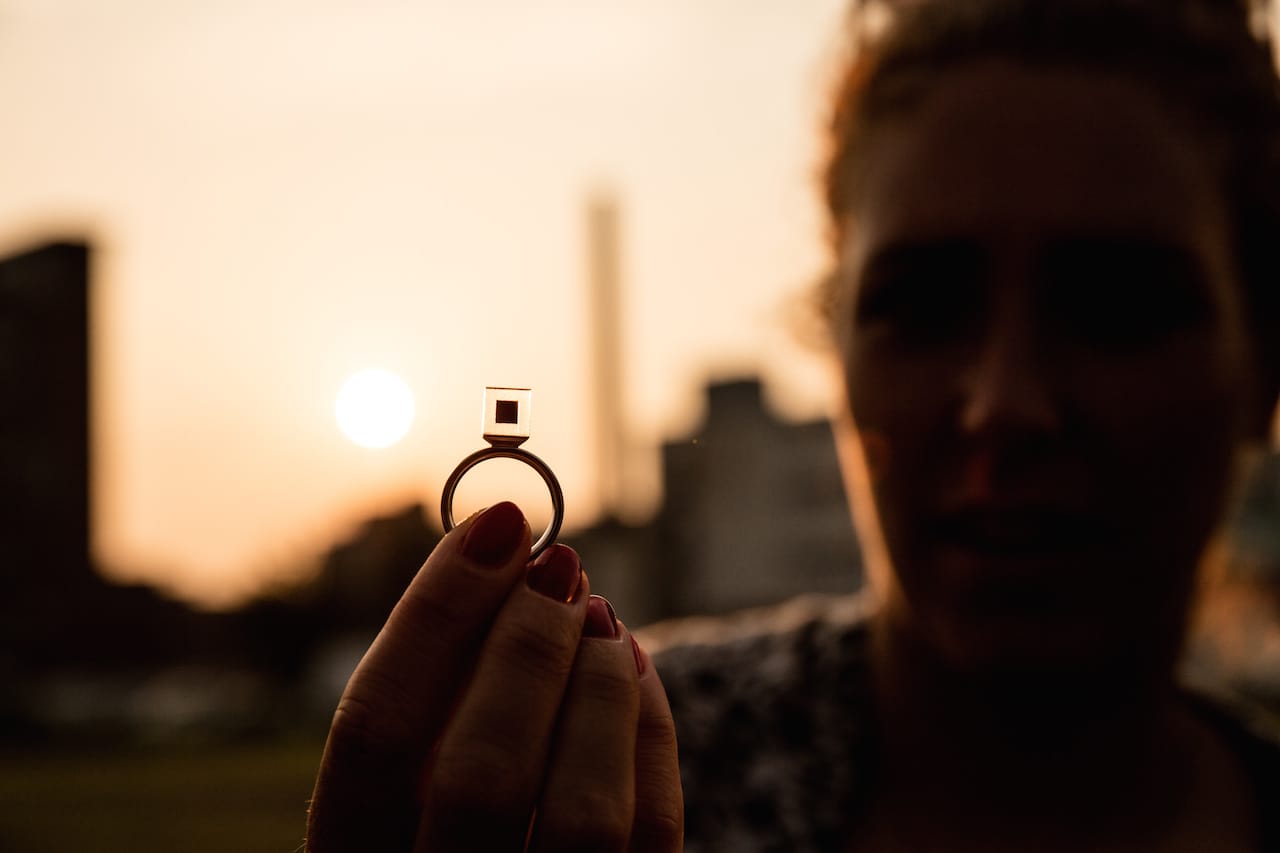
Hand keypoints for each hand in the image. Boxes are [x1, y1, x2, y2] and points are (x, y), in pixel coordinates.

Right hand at [306, 501, 683, 851]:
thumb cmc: (439, 839)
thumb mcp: (395, 801)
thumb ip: (424, 715)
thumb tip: (494, 558)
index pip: (369, 736)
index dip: (434, 615)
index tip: (495, 525)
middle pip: (475, 775)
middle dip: (524, 650)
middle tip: (560, 564)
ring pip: (580, 818)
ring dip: (597, 691)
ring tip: (600, 614)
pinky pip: (653, 837)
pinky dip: (648, 736)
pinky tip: (634, 666)